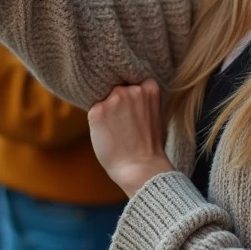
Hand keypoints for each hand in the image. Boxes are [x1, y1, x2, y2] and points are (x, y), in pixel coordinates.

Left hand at [88, 80, 174, 196]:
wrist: (141, 168)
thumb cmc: (151, 147)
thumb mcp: (156, 114)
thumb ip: (144, 99)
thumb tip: (131, 91)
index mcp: (150, 87)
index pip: (133, 80)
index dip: (132, 95)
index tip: (133, 109)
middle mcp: (131, 89)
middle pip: (117, 88)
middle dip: (118, 102)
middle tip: (124, 124)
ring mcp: (114, 99)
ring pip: (104, 99)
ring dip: (107, 111)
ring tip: (117, 131)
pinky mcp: (97, 111)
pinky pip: (94, 111)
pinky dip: (98, 122)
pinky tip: (109, 135)